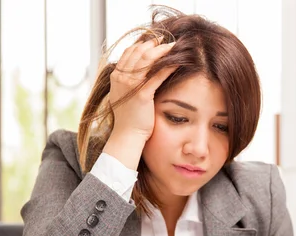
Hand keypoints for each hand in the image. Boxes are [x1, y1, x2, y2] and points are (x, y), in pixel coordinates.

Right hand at [103, 37, 175, 168]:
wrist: (127, 135)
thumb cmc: (129, 117)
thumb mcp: (124, 95)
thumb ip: (128, 82)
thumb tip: (138, 74)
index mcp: (116, 76)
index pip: (129, 52)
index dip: (142, 44)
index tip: (155, 40)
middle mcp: (121, 78)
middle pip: (139, 52)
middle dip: (154, 44)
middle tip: (167, 41)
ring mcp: (130, 85)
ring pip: (147, 60)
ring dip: (162, 51)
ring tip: (174, 47)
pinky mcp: (142, 94)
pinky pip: (157, 76)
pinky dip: (168, 66)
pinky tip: (178, 62)